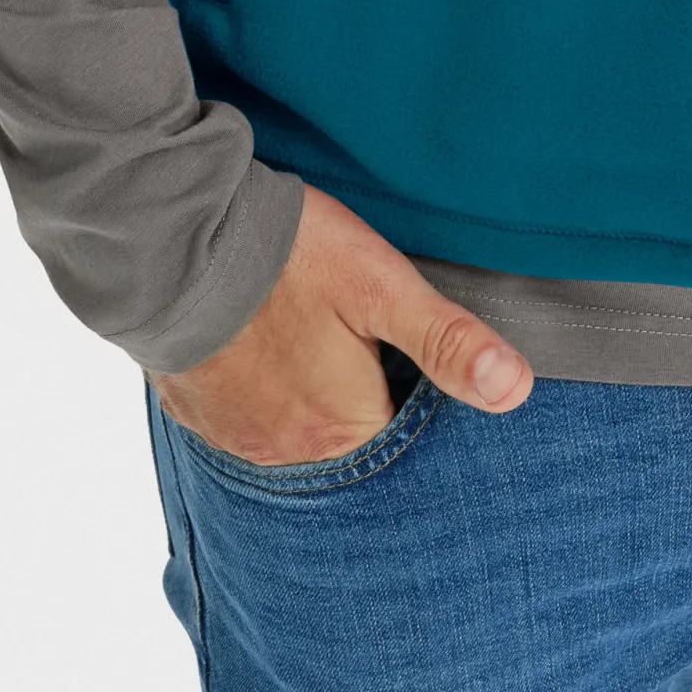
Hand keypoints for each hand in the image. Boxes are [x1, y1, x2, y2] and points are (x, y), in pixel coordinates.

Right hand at [151, 183, 533, 464]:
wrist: (175, 238)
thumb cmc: (287, 257)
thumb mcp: (382, 285)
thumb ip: (447, 339)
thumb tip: (515, 389)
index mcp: (344, 429)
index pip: (403, 434)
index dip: (411, 388)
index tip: (400, 349)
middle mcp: (289, 452)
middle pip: (349, 434)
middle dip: (359, 393)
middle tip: (351, 331)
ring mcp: (237, 438)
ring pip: (295, 428)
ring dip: (308, 394)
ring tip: (308, 333)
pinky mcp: (197, 414)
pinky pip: (245, 417)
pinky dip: (259, 390)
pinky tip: (263, 345)